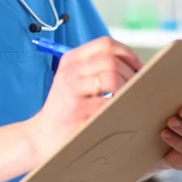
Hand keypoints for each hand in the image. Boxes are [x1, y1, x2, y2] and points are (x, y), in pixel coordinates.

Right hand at [28, 36, 141, 163]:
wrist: (42, 137)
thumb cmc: (65, 110)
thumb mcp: (74, 82)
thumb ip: (97, 70)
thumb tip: (136, 68)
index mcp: (71, 60)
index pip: (105, 44)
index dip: (128, 54)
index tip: (138, 68)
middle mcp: (70, 71)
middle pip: (111, 60)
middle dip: (131, 74)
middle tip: (139, 88)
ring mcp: (72, 90)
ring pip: (112, 78)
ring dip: (127, 89)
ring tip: (130, 100)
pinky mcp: (77, 110)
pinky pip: (109, 103)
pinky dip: (121, 107)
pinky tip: (121, 113)